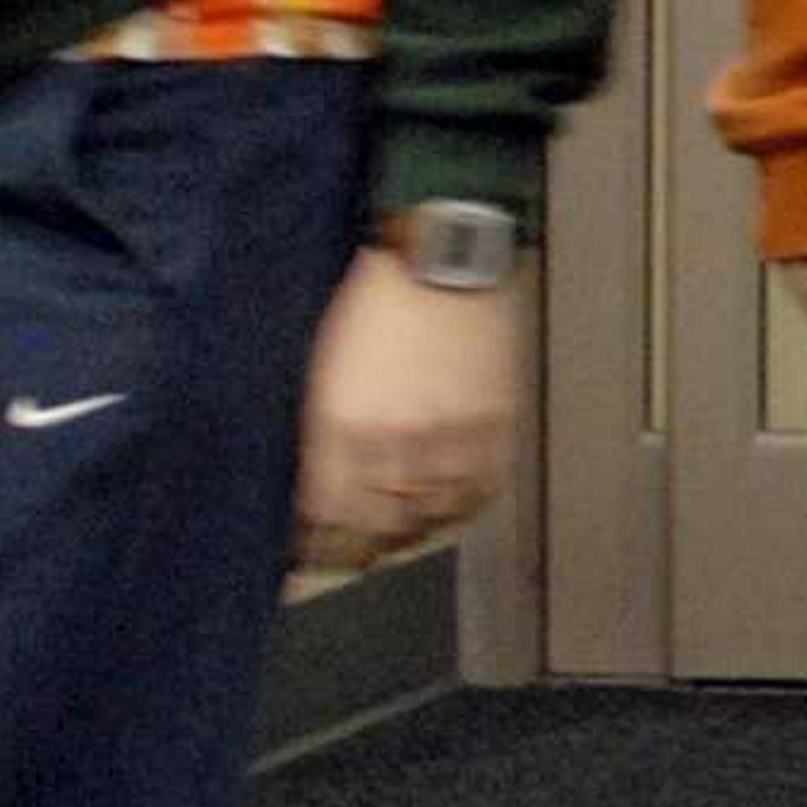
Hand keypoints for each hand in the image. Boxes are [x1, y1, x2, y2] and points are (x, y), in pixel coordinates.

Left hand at [294, 248, 525, 575]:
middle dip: (364, 546)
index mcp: (342, 425)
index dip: (318, 544)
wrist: (443, 255)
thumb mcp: (323, 369)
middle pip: (380, 527)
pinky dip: (464, 507)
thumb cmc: (376, 303)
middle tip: (358, 551)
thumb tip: (318, 485)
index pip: (327, 516)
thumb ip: (321, 432)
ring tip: (404, 532)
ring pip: (432, 517)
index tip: (313, 551)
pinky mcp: (493, 423)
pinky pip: (481, 490)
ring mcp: (449, 435)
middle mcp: (395, 440)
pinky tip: (451, 506)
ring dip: (415, 531)